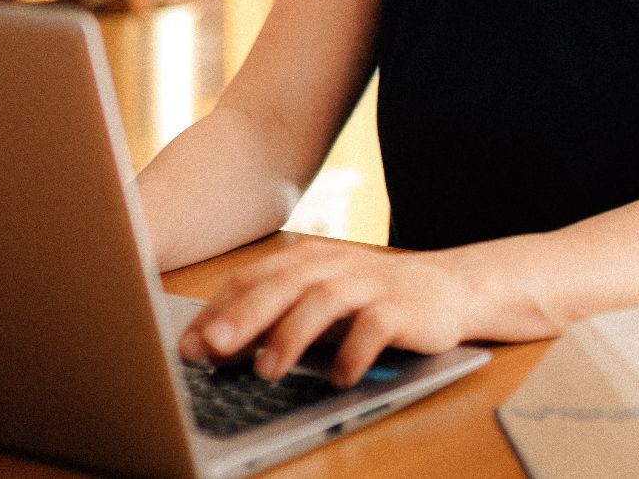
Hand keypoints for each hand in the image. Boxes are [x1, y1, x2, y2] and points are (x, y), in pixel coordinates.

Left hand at [178, 238, 484, 387]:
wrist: (450, 289)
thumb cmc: (372, 300)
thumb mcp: (321, 303)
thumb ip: (274, 317)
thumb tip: (212, 345)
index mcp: (310, 259)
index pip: (255, 277)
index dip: (219, 308)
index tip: (187, 344)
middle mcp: (337, 265)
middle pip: (284, 284)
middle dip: (245, 316)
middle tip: (214, 348)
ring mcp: (371, 284)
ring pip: (324, 301)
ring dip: (292, 335)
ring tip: (268, 371)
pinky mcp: (403, 308)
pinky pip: (374, 327)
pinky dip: (353, 352)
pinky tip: (338, 377)